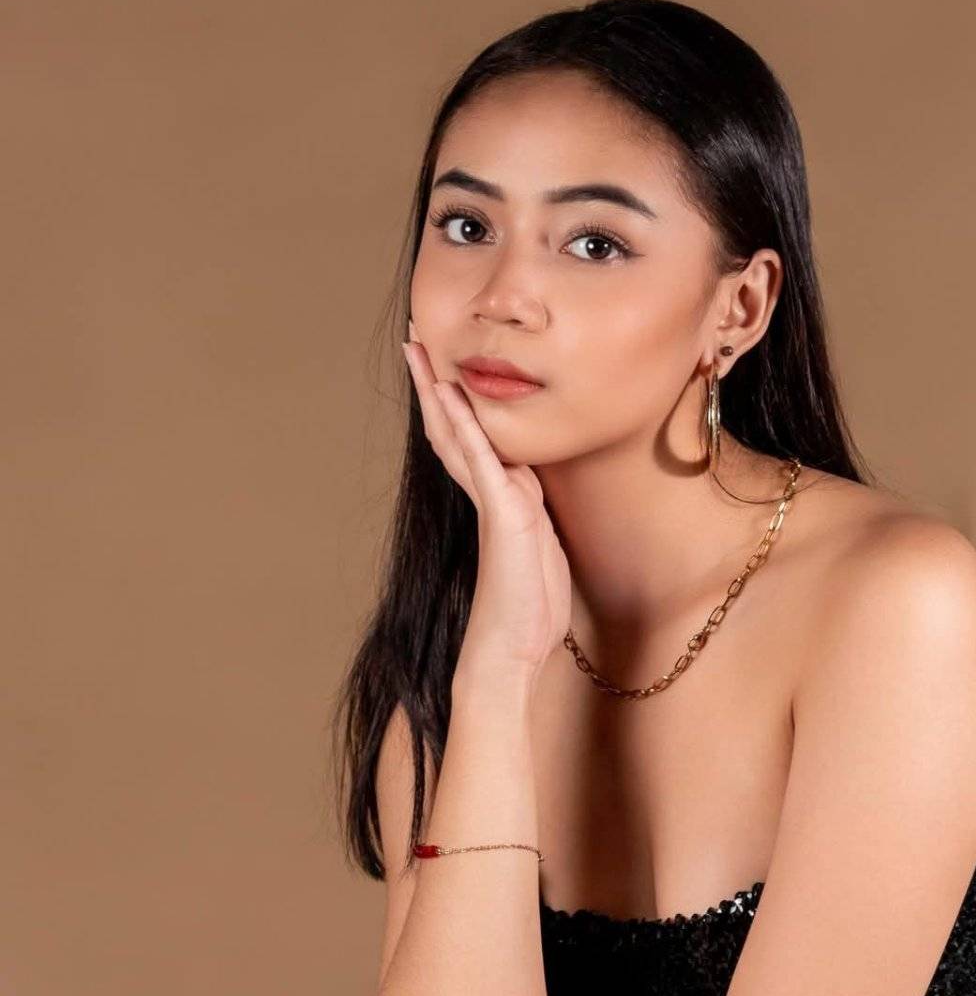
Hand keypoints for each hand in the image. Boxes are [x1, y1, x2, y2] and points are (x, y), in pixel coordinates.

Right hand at [402, 328, 570, 677]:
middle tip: (415, 341)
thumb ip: (530, 515)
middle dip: (434, 383)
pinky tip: (451, 395)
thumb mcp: (539, 550)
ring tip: (419, 352)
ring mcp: (492, 504)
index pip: (470, 442)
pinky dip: (467, 426)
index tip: (441, 368)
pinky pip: (482, 461)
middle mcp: (488, 496)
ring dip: (439, 391)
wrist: (508, 653)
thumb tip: (527, 492)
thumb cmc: (527, 612)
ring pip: (458, 436)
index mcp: (499, 501)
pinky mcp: (501, 515)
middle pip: (452, 428)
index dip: (454, 404)